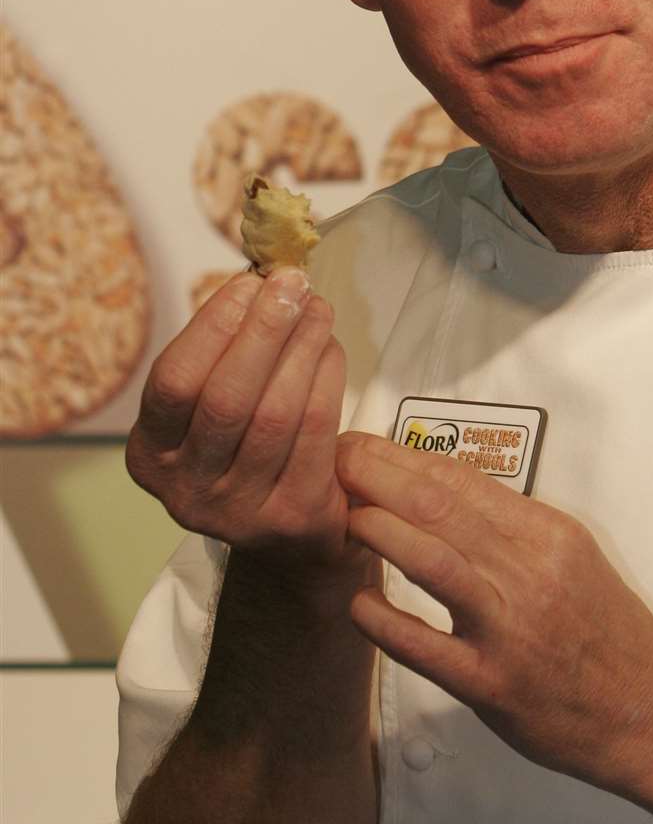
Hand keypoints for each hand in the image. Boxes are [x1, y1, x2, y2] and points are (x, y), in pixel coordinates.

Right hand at [127, 270, 351, 571]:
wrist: (290, 540)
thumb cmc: (247, 452)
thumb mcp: (211, 413)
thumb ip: (222, 357)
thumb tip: (261, 282)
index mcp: (150, 456)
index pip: (173, 383)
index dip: (212, 327)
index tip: (248, 283)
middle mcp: (185, 491)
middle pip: (225, 397)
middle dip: (263, 330)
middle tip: (292, 283)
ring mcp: (239, 511)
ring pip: (274, 413)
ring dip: (301, 348)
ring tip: (319, 309)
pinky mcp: (292, 516)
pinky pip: (314, 432)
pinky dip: (327, 379)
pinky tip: (332, 348)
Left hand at [335, 432, 652, 792]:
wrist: (651, 715)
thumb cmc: (606, 635)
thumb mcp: (574, 560)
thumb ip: (513, 527)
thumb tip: (441, 491)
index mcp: (549, 534)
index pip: (464, 479)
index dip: (404, 456)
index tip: (364, 445)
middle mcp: (532, 572)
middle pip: (441, 506)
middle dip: (378, 475)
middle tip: (336, 460)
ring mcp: (511, 629)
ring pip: (433, 562)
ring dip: (380, 531)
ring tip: (342, 515)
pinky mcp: (492, 685)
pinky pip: (426, 647)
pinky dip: (384, 621)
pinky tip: (356, 603)